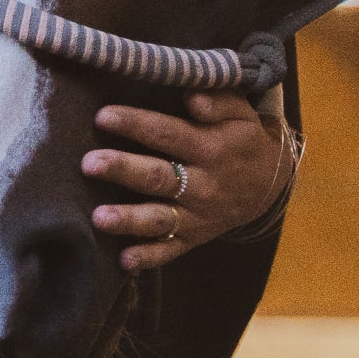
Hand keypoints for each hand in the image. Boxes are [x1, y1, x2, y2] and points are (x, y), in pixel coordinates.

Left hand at [85, 91, 289, 270]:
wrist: (269, 185)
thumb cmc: (242, 141)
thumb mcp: (241, 114)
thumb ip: (219, 101)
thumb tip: (191, 96)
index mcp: (210, 149)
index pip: (168, 134)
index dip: (136, 124)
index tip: (102, 116)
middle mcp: (202, 185)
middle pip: (158, 177)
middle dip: (123, 170)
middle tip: (89, 163)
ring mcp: (196, 216)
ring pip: (159, 219)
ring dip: (129, 219)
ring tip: (99, 217)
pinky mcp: (192, 238)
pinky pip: (169, 251)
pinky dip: (147, 258)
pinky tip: (123, 261)